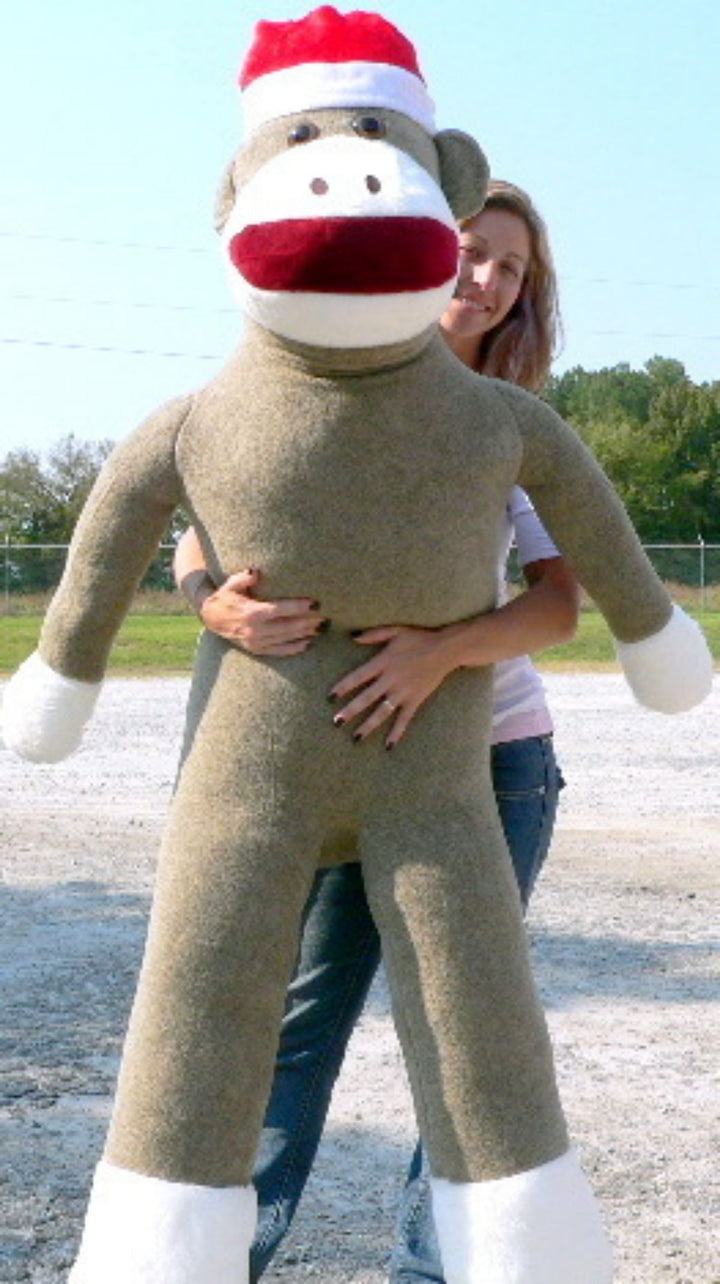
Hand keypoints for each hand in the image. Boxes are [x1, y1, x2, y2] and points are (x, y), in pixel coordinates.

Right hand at [200, 568, 326, 655]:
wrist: (211, 618)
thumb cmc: (225, 596)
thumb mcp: (230, 584)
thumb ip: (244, 578)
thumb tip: (256, 571)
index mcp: (250, 612)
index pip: (278, 609)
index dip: (297, 607)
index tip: (314, 603)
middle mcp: (253, 630)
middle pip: (286, 626)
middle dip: (307, 622)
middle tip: (325, 617)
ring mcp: (255, 642)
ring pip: (285, 639)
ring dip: (304, 634)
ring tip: (321, 628)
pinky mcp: (256, 650)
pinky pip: (278, 651)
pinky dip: (294, 648)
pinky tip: (308, 643)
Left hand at [329, 625, 462, 747]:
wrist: (446, 649)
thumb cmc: (419, 638)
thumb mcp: (396, 630)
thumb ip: (374, 634)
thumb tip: (352, 637)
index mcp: (383, 662)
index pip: (358, 677)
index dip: (343, 687)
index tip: (330, 698)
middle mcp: (391, 679)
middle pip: (367, 698)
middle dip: (350, 711)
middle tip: (336, 723)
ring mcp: (404, 692)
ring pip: (383, 712)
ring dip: (368, 726)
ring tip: (355, 738)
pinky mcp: (416, 700)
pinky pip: (404, 719)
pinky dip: (396, 733)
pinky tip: (388, 746)